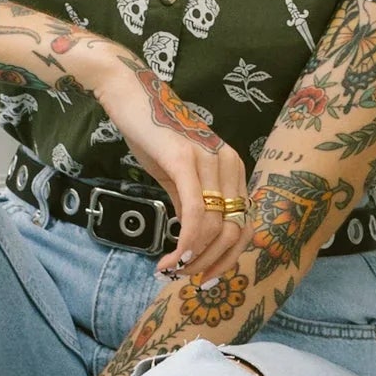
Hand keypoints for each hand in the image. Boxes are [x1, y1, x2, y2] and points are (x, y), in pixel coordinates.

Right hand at [76, 46, 249, 282]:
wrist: (130, 97)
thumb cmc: (153, 135)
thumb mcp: (178, 175)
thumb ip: (191, 203)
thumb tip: (194, 240)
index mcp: (234, 169)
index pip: (244, 226)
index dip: (227, 259)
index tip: (203, 277)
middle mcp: (231, 164)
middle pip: (235, 232)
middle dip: (210, 264)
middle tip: (183, 277)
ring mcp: (210, 161)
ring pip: (217, 227)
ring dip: (194, 258)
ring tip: (171, 269)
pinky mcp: (185, 160)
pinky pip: (196, 212)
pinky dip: (188, 241)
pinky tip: (173, 256)